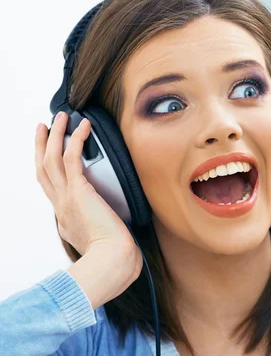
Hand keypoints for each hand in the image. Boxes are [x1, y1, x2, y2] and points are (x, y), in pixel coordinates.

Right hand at [35, 111, 140, 270]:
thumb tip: (120, 231)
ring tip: (59, 118)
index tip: (53, 158)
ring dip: (54, 136)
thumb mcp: (104, 243)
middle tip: (41, 129)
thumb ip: (107, 232)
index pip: (53, 190)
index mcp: (66, 220)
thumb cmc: (115, 258)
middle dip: (40, 147)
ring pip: (51, 160)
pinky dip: (76, 139)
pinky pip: (72, 158)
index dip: (51, 171)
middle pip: (43, 171)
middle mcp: (62, 208)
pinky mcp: (79, 192)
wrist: (112, 263)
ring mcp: (67, 199)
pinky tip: (83, 126)